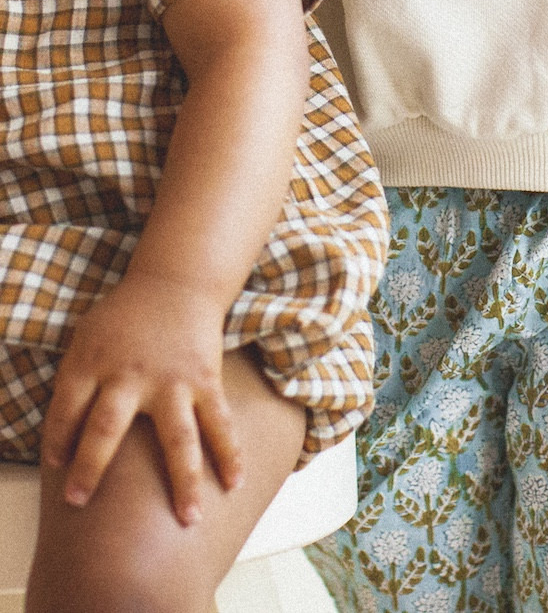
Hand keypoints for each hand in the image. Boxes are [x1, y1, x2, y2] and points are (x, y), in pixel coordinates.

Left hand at [42, 273, 241, 525]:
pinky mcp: (204, 379)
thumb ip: (74, 386)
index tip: (58, 466)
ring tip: (188, 519)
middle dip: (90, 467)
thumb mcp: (86, 338)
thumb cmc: (124, 318)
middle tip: (78, 500)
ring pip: (178, 437)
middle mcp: (131, 372)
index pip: (64, 409)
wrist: (176, 283)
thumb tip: (63, 445)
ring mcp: (172, 379)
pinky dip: (229, 452)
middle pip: (106, 426)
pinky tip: (235, 483)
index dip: (56, 441)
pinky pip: (219, 421)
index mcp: (93, 360)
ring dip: (183, 480)